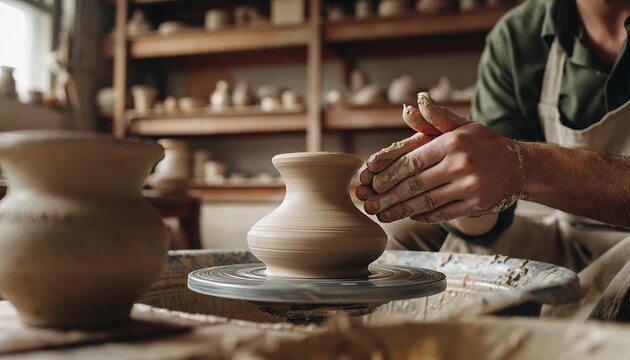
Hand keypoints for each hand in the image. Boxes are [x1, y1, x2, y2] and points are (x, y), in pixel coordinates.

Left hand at [356, 93, 526, 223]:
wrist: (518, 165)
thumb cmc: (482, 143)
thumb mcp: (461, 125)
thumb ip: (435, 118)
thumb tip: (412, 105)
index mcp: (452, 143)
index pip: (412, 162)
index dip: (389, 174)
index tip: (372, 183)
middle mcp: (461, 164)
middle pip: (416, 184)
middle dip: (389, 197)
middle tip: (369, 205)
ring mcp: (470, 186)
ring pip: (427, 202)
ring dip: (401, 211)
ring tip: (382, 216)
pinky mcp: (476, 204)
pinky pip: (443, 213)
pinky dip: (424, 216)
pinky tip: (409, 216)